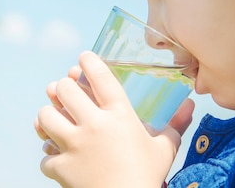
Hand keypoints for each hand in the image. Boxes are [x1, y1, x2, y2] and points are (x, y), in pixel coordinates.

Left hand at [34, 51, 193, 187]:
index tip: (83, 58)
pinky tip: (56, 155)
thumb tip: (190, 105)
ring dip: (48, 116)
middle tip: (64, 91)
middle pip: (64, 90)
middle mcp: (93, 125)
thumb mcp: (164, 149)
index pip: (99, 77)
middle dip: (62, 87)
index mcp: (120, 116)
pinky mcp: (60, 166)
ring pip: (45, 116)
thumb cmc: (147, 178)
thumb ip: (176, 125)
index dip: (88, 62)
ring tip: (53, 118)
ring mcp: (73, 145)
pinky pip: (44, 155)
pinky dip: (49, 156)